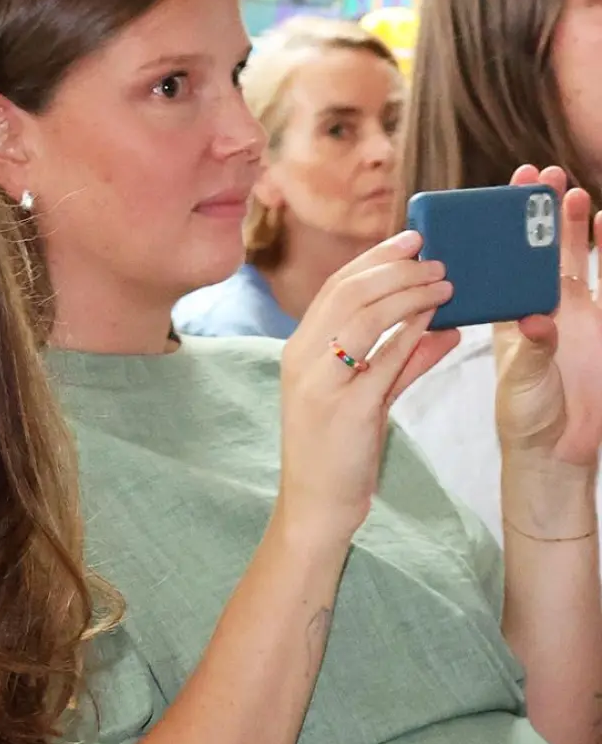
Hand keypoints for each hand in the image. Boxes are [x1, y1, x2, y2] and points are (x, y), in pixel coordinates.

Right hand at [279, 231, 459, 540]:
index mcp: (299, 351)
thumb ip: (401, 360)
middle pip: (348, 294)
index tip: (411, 240)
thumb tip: (442, 326)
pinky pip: (381, 359)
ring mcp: (322, 383)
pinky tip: (434, 319)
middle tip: (436, 259)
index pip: (335, 288)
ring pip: (362, 317)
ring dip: (408, 293)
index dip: (374, 259)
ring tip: (444, 283)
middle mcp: (303, 360)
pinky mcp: (346, 408)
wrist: (315, 503)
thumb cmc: (336, 450)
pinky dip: (409, 332)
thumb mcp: (366, 397)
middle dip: (395, 268)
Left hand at [495, 166, 601, 469]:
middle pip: (544, 249)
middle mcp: (546, 307)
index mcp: (514, 315)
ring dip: (579, 226)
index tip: (498, 201)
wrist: (560, 448)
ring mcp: (580, 314)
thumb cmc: (528, 413)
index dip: (506, 230)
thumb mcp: (525, 380)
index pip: (507, 262)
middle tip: (543, 174)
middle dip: (544, 212)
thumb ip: (535, 350)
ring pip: (579, 259)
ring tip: (575, 193)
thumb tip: (540, 321)